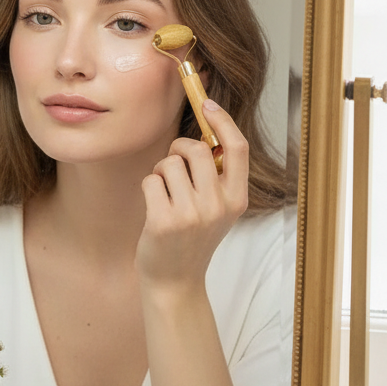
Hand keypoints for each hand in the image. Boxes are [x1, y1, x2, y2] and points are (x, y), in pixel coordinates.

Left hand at [136, 99, 248, 292]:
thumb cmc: (191, 240)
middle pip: (198, 149)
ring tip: (163, 191)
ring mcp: (192, 214)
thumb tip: (206, 131)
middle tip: (172, 165)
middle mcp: (218, 205)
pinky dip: (148, 186)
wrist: (175, 281)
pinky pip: (151, 181)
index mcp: (236, 199)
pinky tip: (153, 205)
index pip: (237, 148)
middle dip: (178, 149)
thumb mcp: (216, 210)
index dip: (223, 121)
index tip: (207, 103)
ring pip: (169, 164)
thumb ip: (216, 177)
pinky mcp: (164, 221)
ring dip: (160, 171)